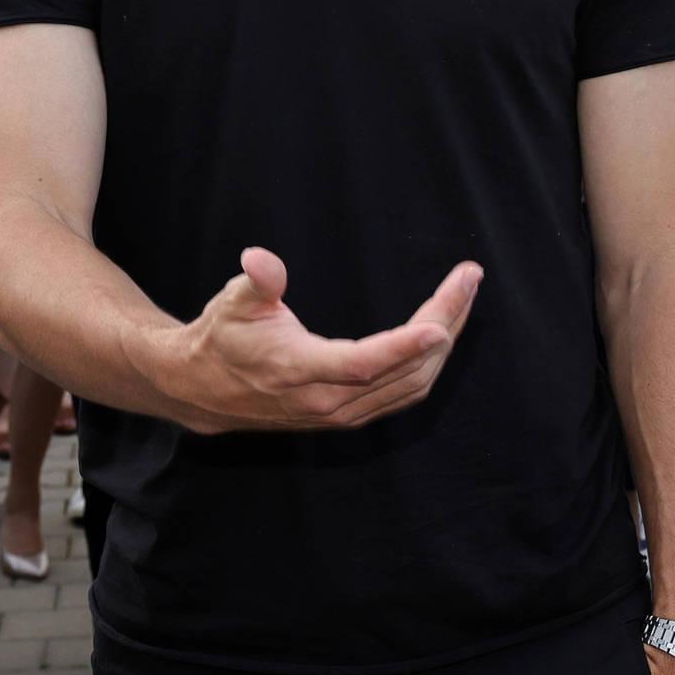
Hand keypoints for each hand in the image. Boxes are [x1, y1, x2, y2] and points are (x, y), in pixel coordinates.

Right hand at [150, 245, 481, 434]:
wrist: (206, 390)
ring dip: (445, 342)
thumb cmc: (223, 337)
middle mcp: (327, 400)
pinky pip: (405, 392)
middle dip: (444, 323)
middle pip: (403, 370)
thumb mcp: (232, 302)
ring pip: (412, 384)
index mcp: (298, 370)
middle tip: (468, 279)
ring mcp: (343, 414)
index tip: (440, 324)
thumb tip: (260, 259)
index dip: (403, 347)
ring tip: (464, 298)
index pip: (362, 363)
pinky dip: (431, 363)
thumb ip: (257, 282)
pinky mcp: (352, 416)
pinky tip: (445, 332)